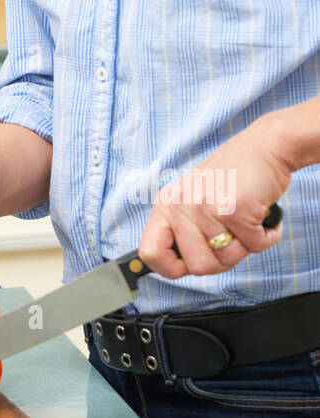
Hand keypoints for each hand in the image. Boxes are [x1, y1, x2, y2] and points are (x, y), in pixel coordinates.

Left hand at [139, 117, 289, 277]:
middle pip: (197, 267)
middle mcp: (180, 205)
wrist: (263, 148)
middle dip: (222, 260)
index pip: (151, 253)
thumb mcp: (194, 200)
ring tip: (245, 219)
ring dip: (245, 246)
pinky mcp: (233, 209)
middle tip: (232, 236)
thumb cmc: (232, 178)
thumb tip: (176, 267)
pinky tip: (260, 215)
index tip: (187, 266)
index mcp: (166, 205)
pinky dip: (265, 236)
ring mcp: (205, 207)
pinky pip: (254, 246)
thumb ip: (183, 230)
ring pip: (228, 260)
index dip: (170, 269)